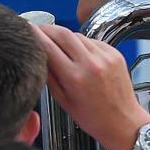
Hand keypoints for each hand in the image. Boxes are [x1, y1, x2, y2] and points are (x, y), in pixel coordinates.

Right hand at [34, 25, 148, 149]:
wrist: (123, 121)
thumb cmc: (92, 117)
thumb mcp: (63, 100)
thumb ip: (49, 76)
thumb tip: (38, 54)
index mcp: (75, 77)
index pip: (49, 47)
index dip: (35, 34)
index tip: (27, 29)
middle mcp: (90, 63)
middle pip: (63, 33)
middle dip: (47, 28)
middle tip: (38, 28)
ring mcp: (105, 56)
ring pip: (78, 35)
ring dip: (64, 36)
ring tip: (57, 43)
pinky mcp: (114, 53)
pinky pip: (92, 41)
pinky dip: (81, 43)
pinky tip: (78, 53)